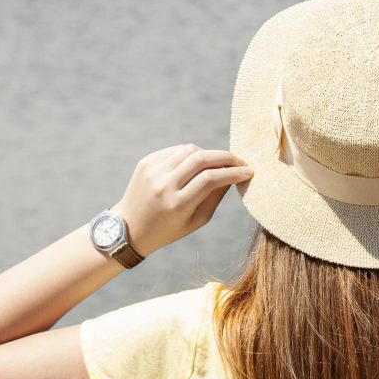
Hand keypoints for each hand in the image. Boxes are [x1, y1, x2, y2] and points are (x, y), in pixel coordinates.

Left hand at [114, 144, 251, 255]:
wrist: (129, 227)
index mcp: (177, 204)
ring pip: (190, 150)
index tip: (248, 171)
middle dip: (226, 157)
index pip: (211, 179)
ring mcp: (153, 171)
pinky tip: (196, 164)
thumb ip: (215, 197)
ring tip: (217, 164)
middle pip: (202, 159)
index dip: (233, 172)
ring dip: (209, 154)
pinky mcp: (146, 162)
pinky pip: (176, 150)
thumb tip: (232, 174)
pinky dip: (191, 154)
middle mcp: (164, 185)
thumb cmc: (168, 229)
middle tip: (240, 162)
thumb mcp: (196, 220)